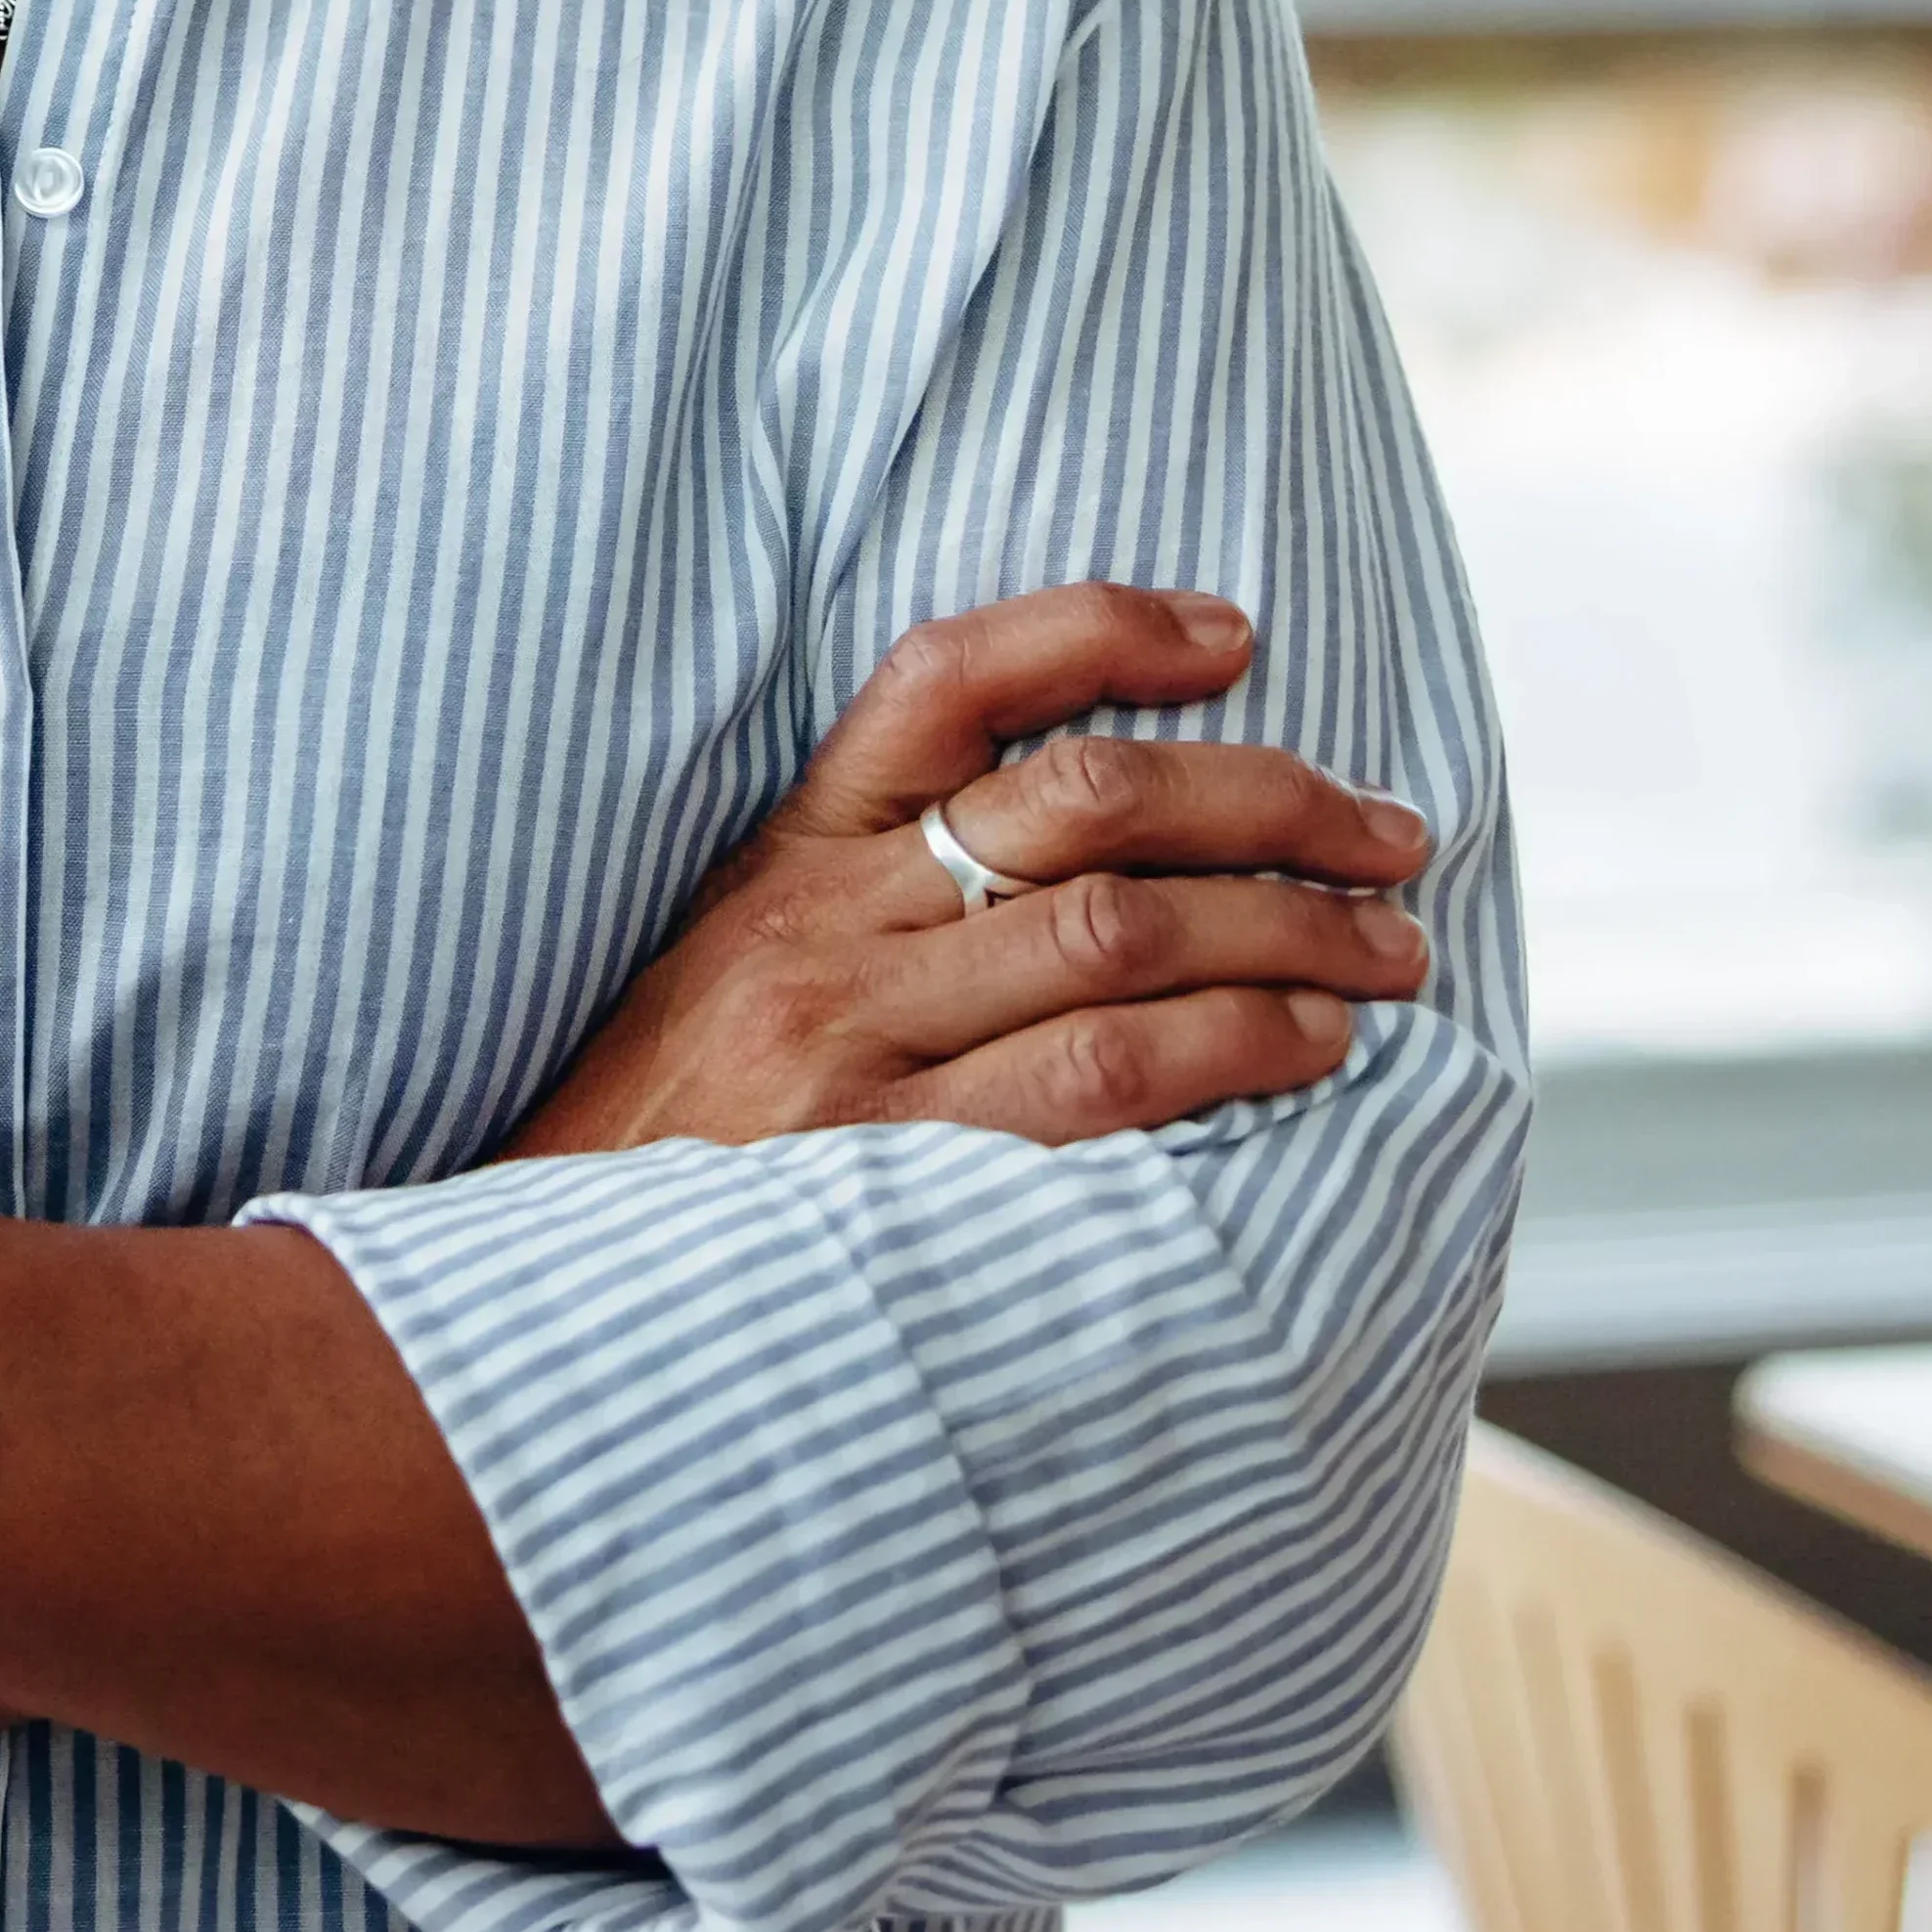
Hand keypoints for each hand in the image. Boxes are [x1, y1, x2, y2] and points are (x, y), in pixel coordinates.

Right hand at [499, 583, 1432, 1160]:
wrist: (539, 1302)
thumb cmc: (670, 1137)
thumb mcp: (737, 965)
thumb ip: (875, 894)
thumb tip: (1098, 843)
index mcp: (790, 854)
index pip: (950, 676)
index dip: (1103, 630)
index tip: (1236, 636)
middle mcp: (825, 927)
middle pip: (1082, 799)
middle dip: (1270, 803)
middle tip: (1392, 840)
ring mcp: (853, 1045)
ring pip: (1114, 932)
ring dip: (1284, 934)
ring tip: (1382, 957)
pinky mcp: (887, 1170)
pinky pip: (1094, 1082)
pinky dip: (1224, 1051)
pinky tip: (1302, 1053)